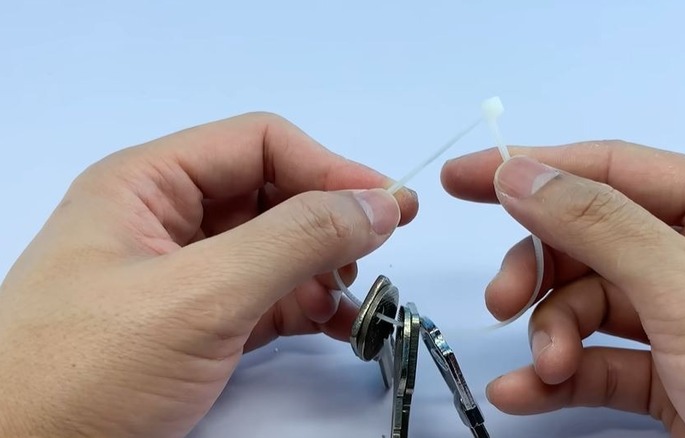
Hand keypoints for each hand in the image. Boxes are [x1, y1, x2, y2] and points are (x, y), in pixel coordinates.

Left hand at [0, 113, 417, 437]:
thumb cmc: (83, 370)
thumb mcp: (198, 296)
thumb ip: (293, 241)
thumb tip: (380, 203)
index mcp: (149, 184)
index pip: (260, 145)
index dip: (328, 168)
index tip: (389, 206)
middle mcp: (167, 220)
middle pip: (271, 195)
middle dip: (327, 224)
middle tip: (373, 257)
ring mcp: (183, 276)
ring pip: (275, 250)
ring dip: (322, 270)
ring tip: (351, 301)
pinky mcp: (196, 325)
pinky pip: (266, 298)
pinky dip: (306, 307)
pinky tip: (335, 325)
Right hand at [442, 141, 684, 437]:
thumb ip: (601, 225)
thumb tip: (522, 174)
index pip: (610, 168)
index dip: (532, 169)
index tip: (464, 179)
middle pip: (589, 241)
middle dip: (540, 273)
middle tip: (502, 300)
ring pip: (587, 305)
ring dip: (551, 336)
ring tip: (548, 368)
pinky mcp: (671, 377)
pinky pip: (600, 363)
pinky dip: (559, 378)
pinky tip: (527, 393)